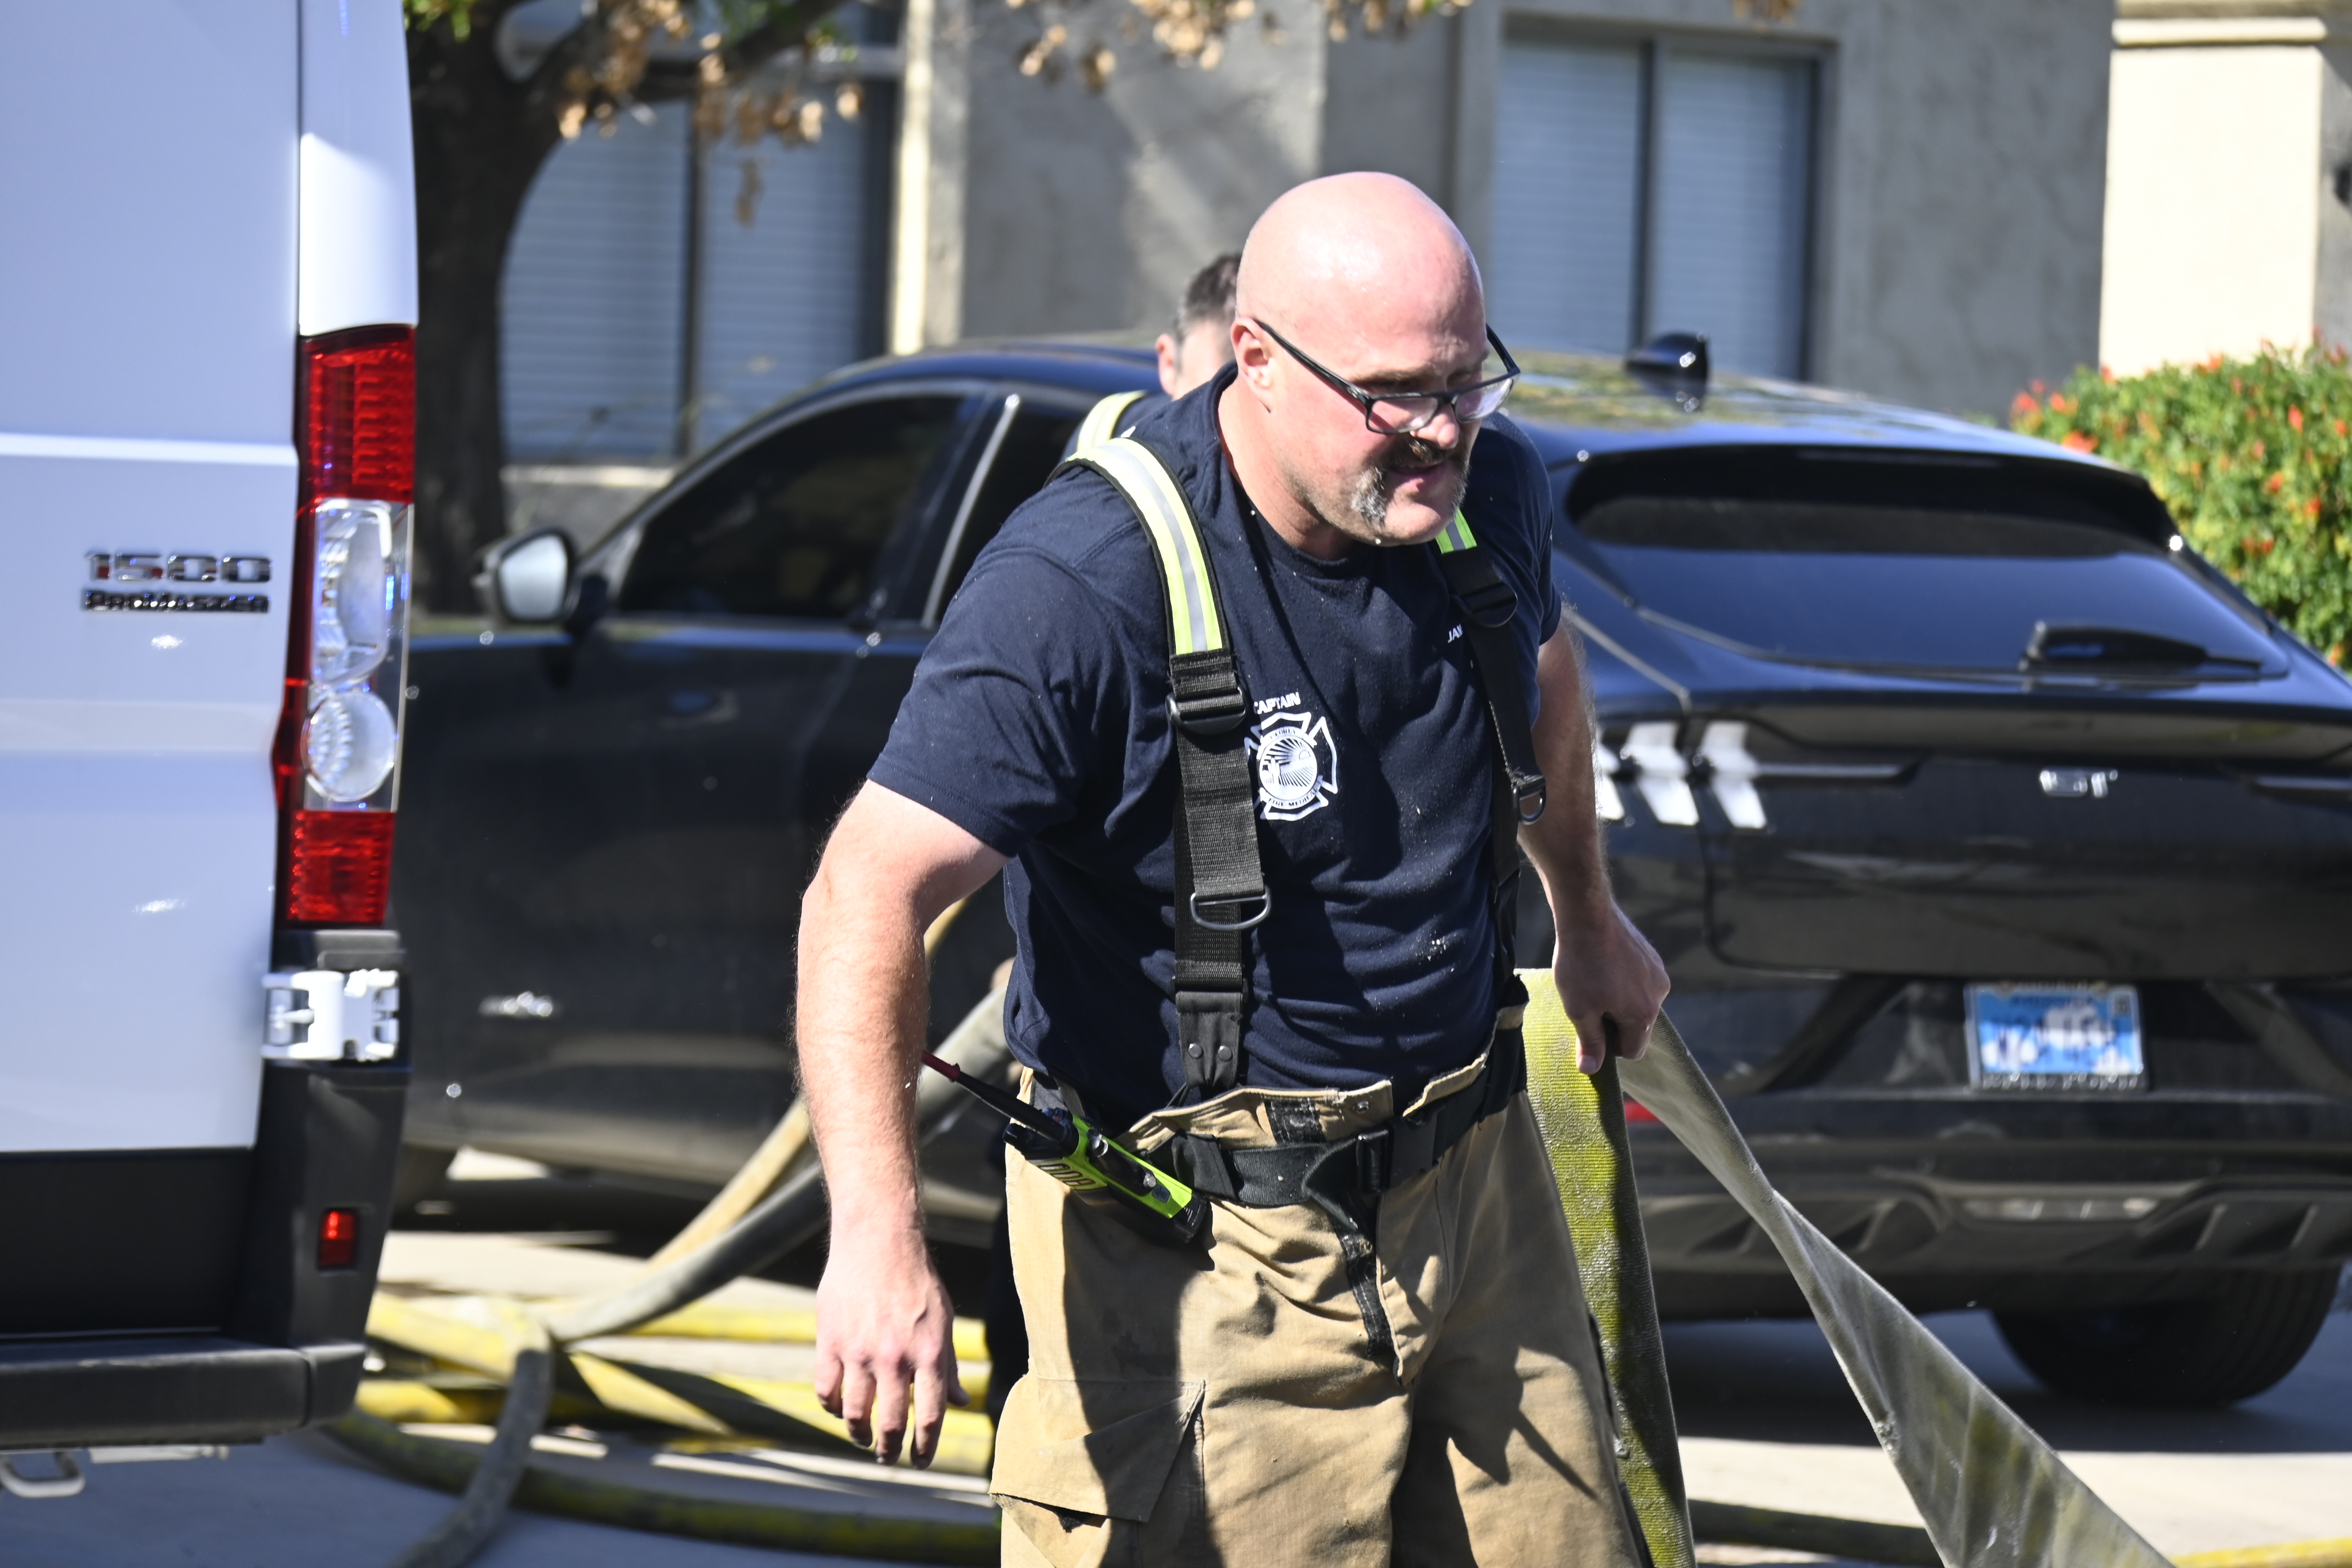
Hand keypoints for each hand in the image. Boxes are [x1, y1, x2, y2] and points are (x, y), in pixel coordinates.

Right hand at [813, 1228, 966, 1466]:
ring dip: (858, 1434)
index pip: (929, 1417)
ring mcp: (859, 1351)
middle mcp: (895, 1358)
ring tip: (863, 1439)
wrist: (878, 1240)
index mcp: (928, 1354)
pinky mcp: (831, 1341)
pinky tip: (839, 1409)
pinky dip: (832, 1407)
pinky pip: (827, 1390)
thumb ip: (947, 1364)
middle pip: (889, 1424)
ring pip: (854, 1414)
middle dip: (889, 1449)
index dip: (925, 1448)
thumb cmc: (917, 1280)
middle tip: (887, 1458)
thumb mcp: (943, 1320)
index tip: (920, 1461)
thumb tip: (961, 1401)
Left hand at [1554, 901, 1669, 1072]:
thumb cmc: (1581, 965)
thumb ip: (1590, 1042)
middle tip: (1589, 1003)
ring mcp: (1658, 973)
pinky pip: (1640, 981)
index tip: (1590, 1029)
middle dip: (1614, 1022)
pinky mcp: (1651, 956)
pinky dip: (1624, 981)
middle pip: (1637, 1027)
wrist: (1587, 915)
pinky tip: (1602, 966)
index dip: (1609, 1046)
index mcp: (1644, 1015)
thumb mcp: (1579, 1010)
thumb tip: (1592, 1070)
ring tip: (1594, 982)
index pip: (1632, 1051)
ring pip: (1639, 1003)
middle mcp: (1659, 995)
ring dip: (1619, 1001)